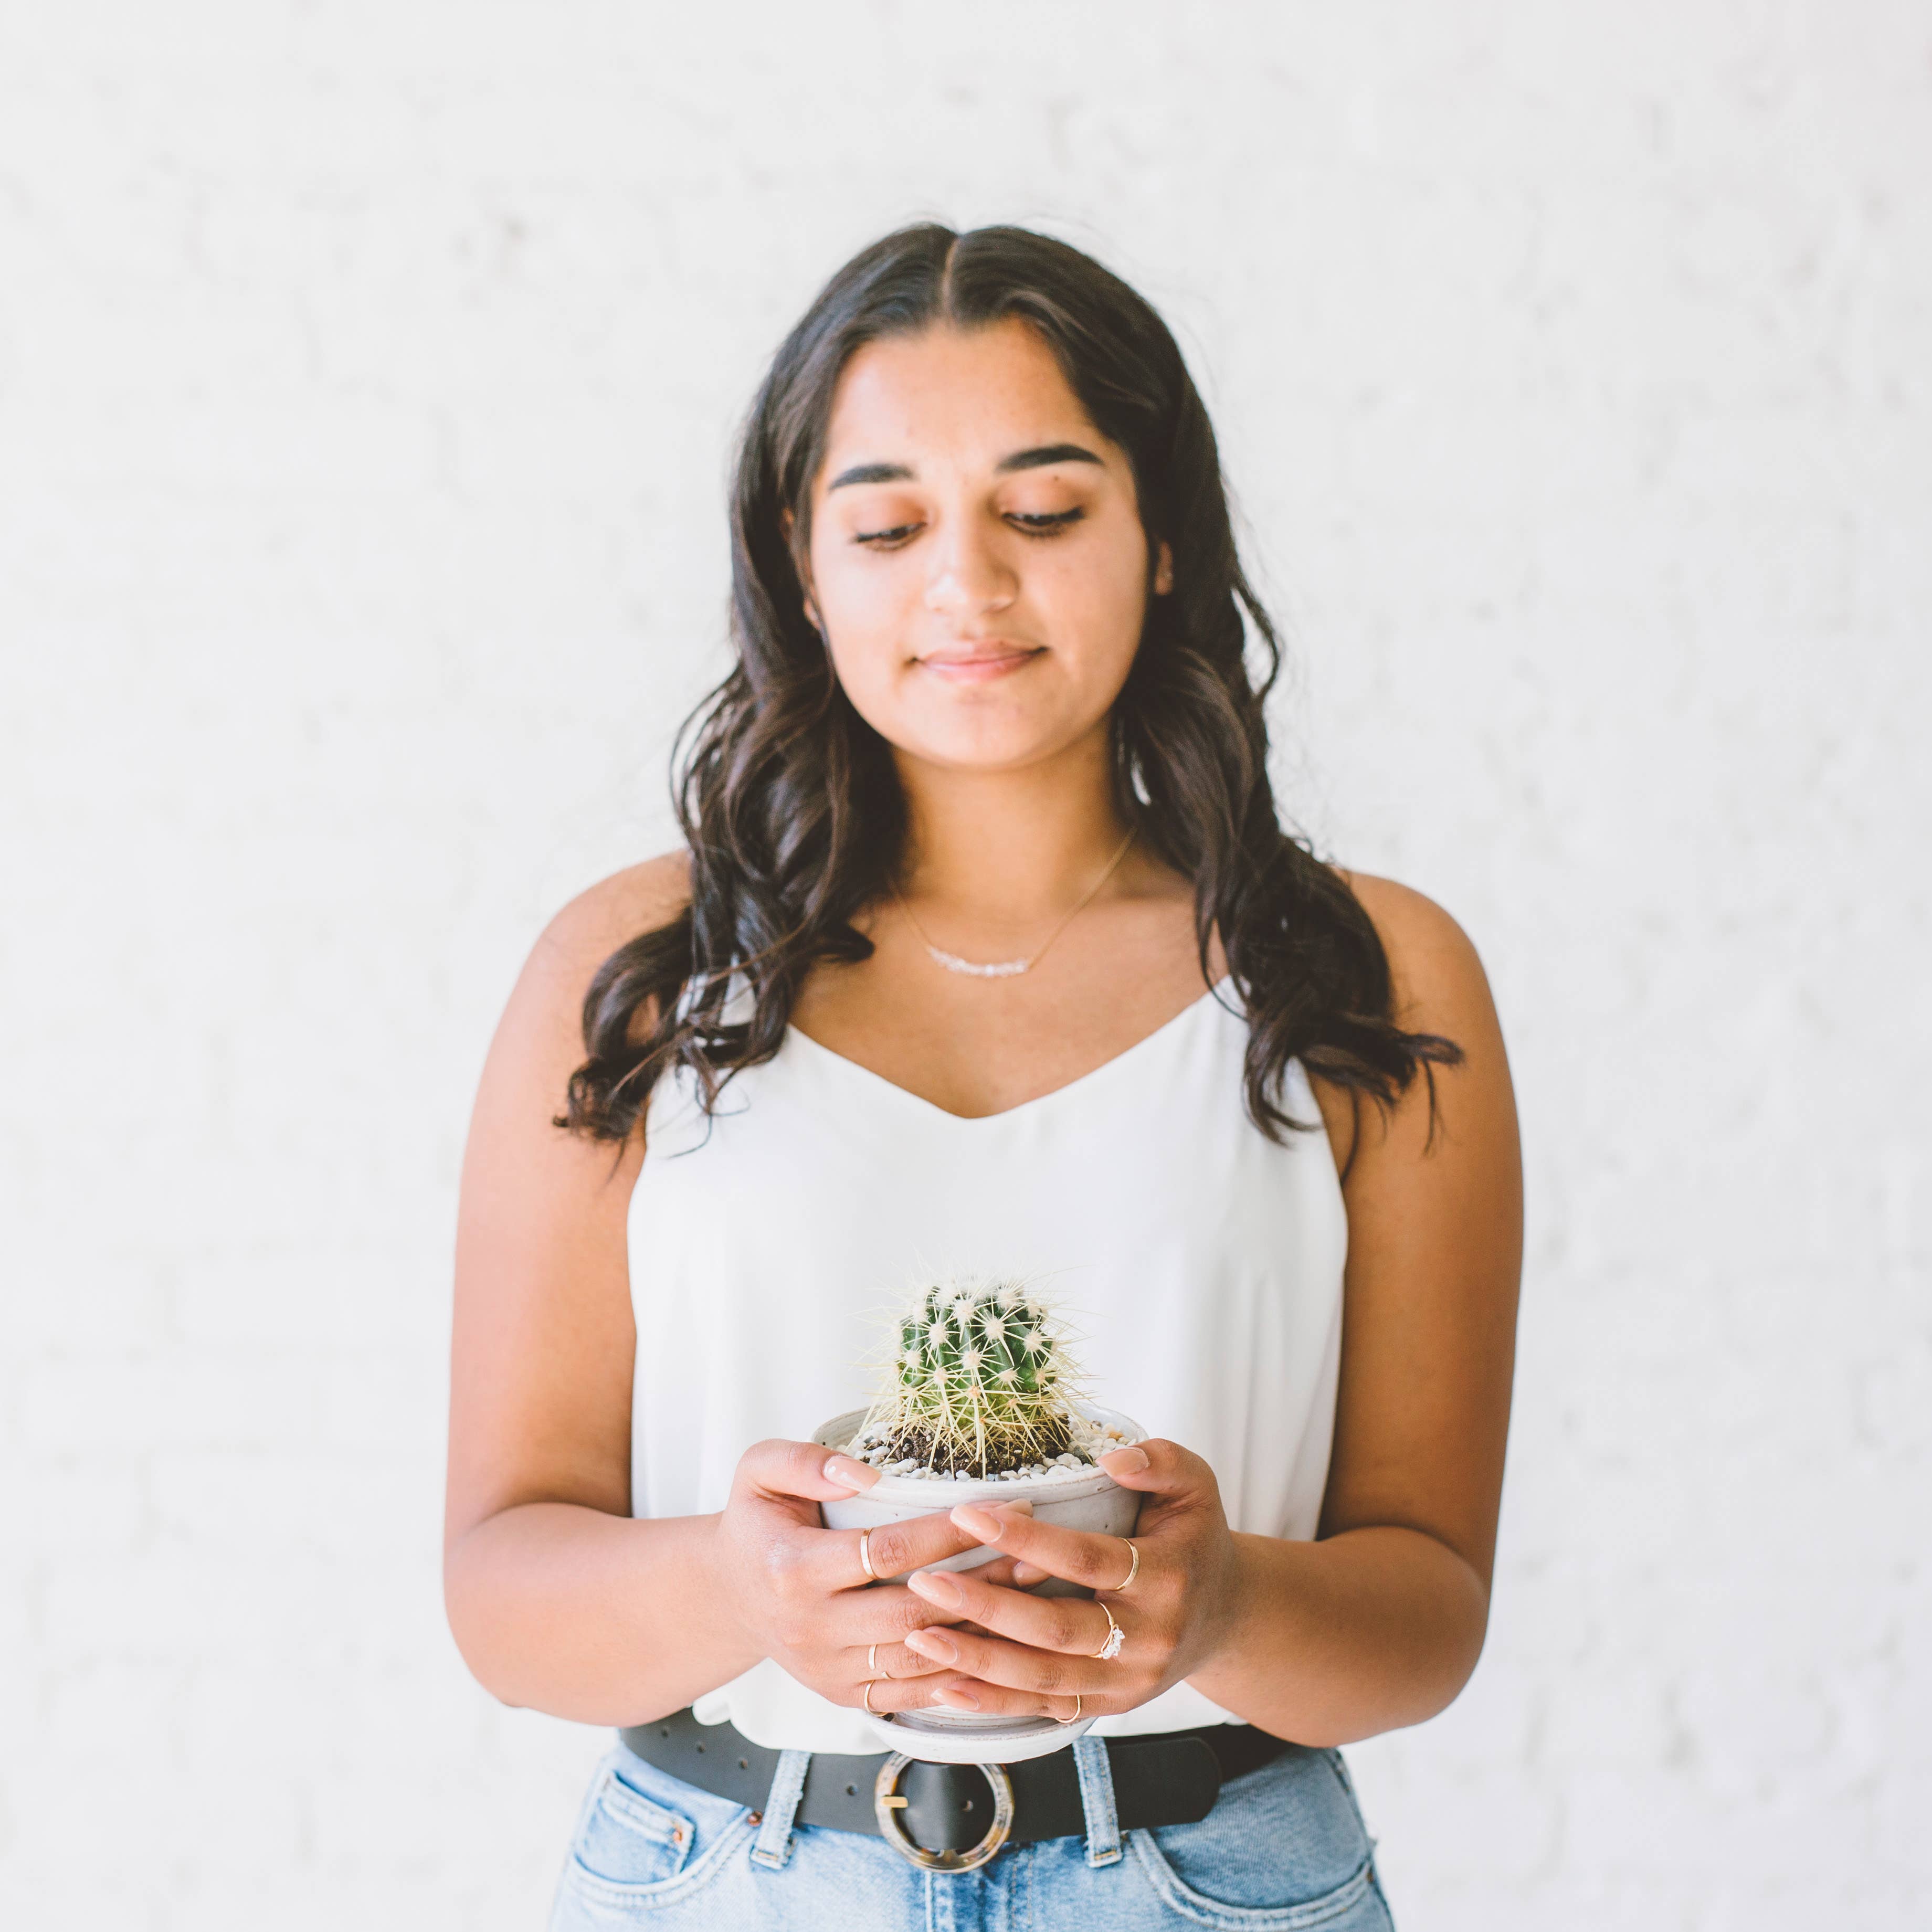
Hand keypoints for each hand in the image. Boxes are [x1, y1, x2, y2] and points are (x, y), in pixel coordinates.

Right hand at [709, 1439, 1030, 1714]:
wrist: (729, 1595)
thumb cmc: (757, 1523)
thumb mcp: (758, 1471)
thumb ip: (804, 1460)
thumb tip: (865, 1473)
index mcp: (791, 1570)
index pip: (888, 1551)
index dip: (950, 1530)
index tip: (1003, 1504)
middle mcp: (810, 1630)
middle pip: (916, 1612)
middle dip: (984, 1584)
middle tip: (1036, 1553)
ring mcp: (827, 1672)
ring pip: (922, 1659)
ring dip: (984, 1632)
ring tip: (1033, 1598)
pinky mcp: (845, 1697)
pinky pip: (913, 1693)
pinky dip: (962, 1674)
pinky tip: (1002, 1646)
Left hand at [900, 1440, 1241, 1721]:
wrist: (1225, 1616)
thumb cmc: (1195, 1538)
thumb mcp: (1196, 1486)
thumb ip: (1161, 1461)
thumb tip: (1111, 1459)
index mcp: (1166, 1578)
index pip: (1087, 1558)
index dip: (1026, 1539)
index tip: (967, 1514)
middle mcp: (1148, 1638)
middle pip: (1055, 1630)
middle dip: (985, 1607)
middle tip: (924, 1582)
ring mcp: (1128, 1682)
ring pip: (1044, 1679)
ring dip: (977, 1661)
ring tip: (918, 1635)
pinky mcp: (1109, 1706)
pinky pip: (1045, 1709)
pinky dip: (994, 1702)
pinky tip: (946, 1685)